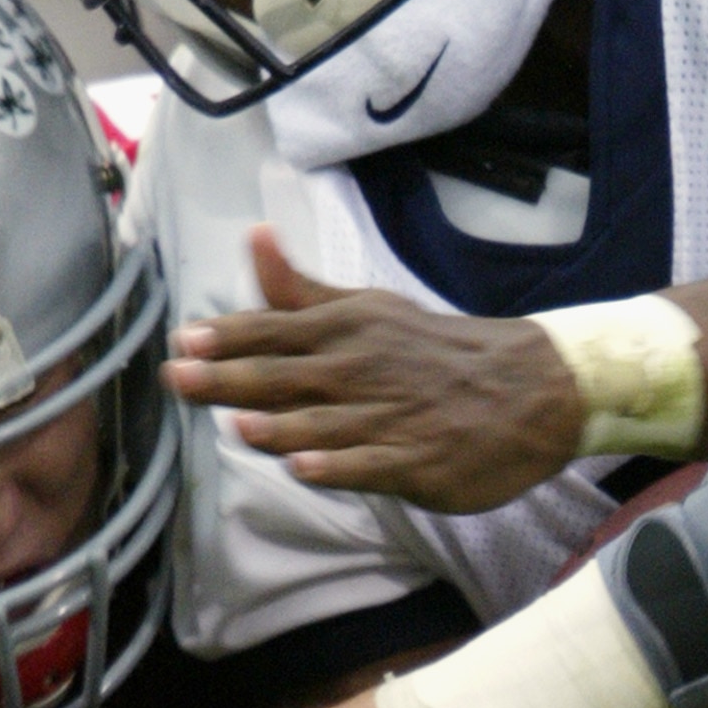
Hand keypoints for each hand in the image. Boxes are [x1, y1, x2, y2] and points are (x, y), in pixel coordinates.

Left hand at [165, 231, 578, 510]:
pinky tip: (304, 469)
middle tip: (179, 379)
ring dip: (277, 423)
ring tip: (236, 424)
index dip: (226, 337)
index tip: (182, 340)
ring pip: (321, 423)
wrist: (528, 389)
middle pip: (284, 376)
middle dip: (228, 378)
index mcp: (346, 330)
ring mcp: (388, 418)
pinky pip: (367, 464)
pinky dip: (336, 466)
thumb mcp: (369, 309)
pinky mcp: (415, 461)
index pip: (273, 330)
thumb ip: (301, 290)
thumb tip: (254, 238)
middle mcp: (360, 370)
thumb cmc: (436, 352)